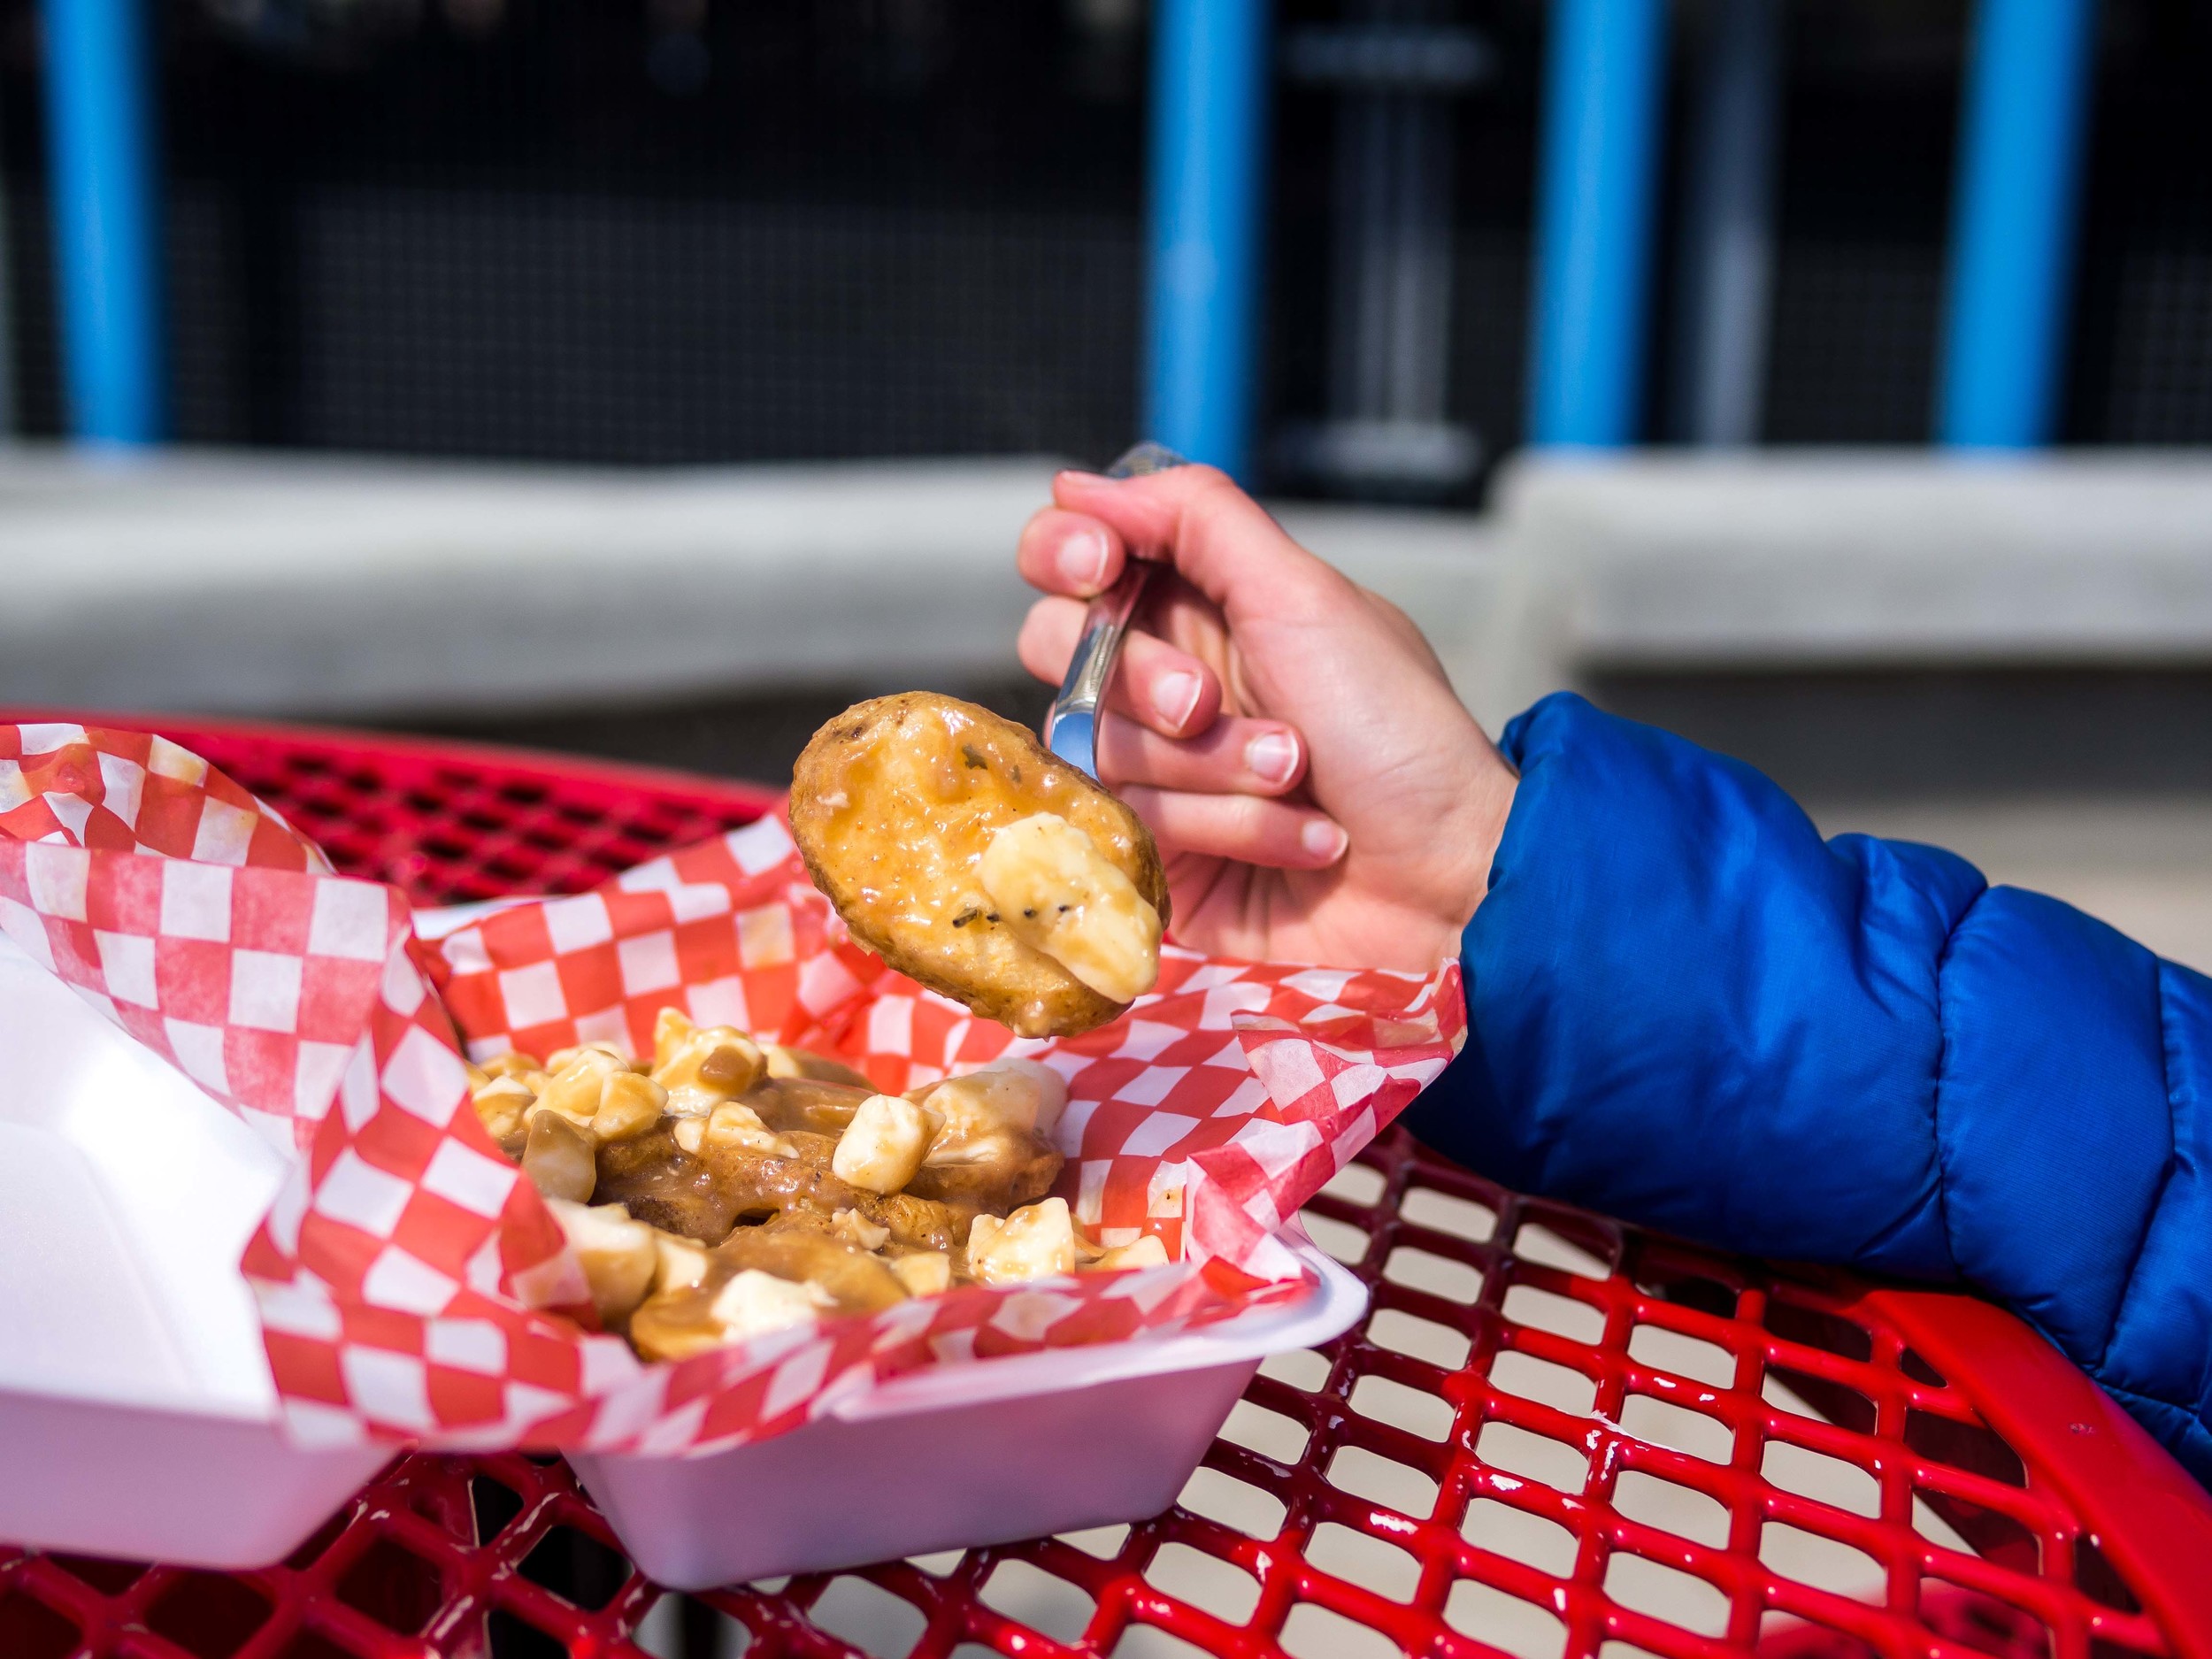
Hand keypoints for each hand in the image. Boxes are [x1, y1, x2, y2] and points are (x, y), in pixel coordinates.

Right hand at [1017, 465, 1517, 971]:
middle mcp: (1163, 675)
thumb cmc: (1394, 729)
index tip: (1101, 567)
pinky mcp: (1155, 848)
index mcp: (1200, 601)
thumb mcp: (1305, 597)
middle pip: (1057, 642)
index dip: (1064, 550)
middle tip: (1207, 702)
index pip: (1070, 551)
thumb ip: (1195, 519)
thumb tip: (1081, 482)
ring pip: (1094, 740)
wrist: (1443, 872)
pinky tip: (1299, 838)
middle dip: (1142, 677)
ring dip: (1211, 765)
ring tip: (1297, 777)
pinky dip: (1228, 825)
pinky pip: (1131, 820)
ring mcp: (1155, 765)